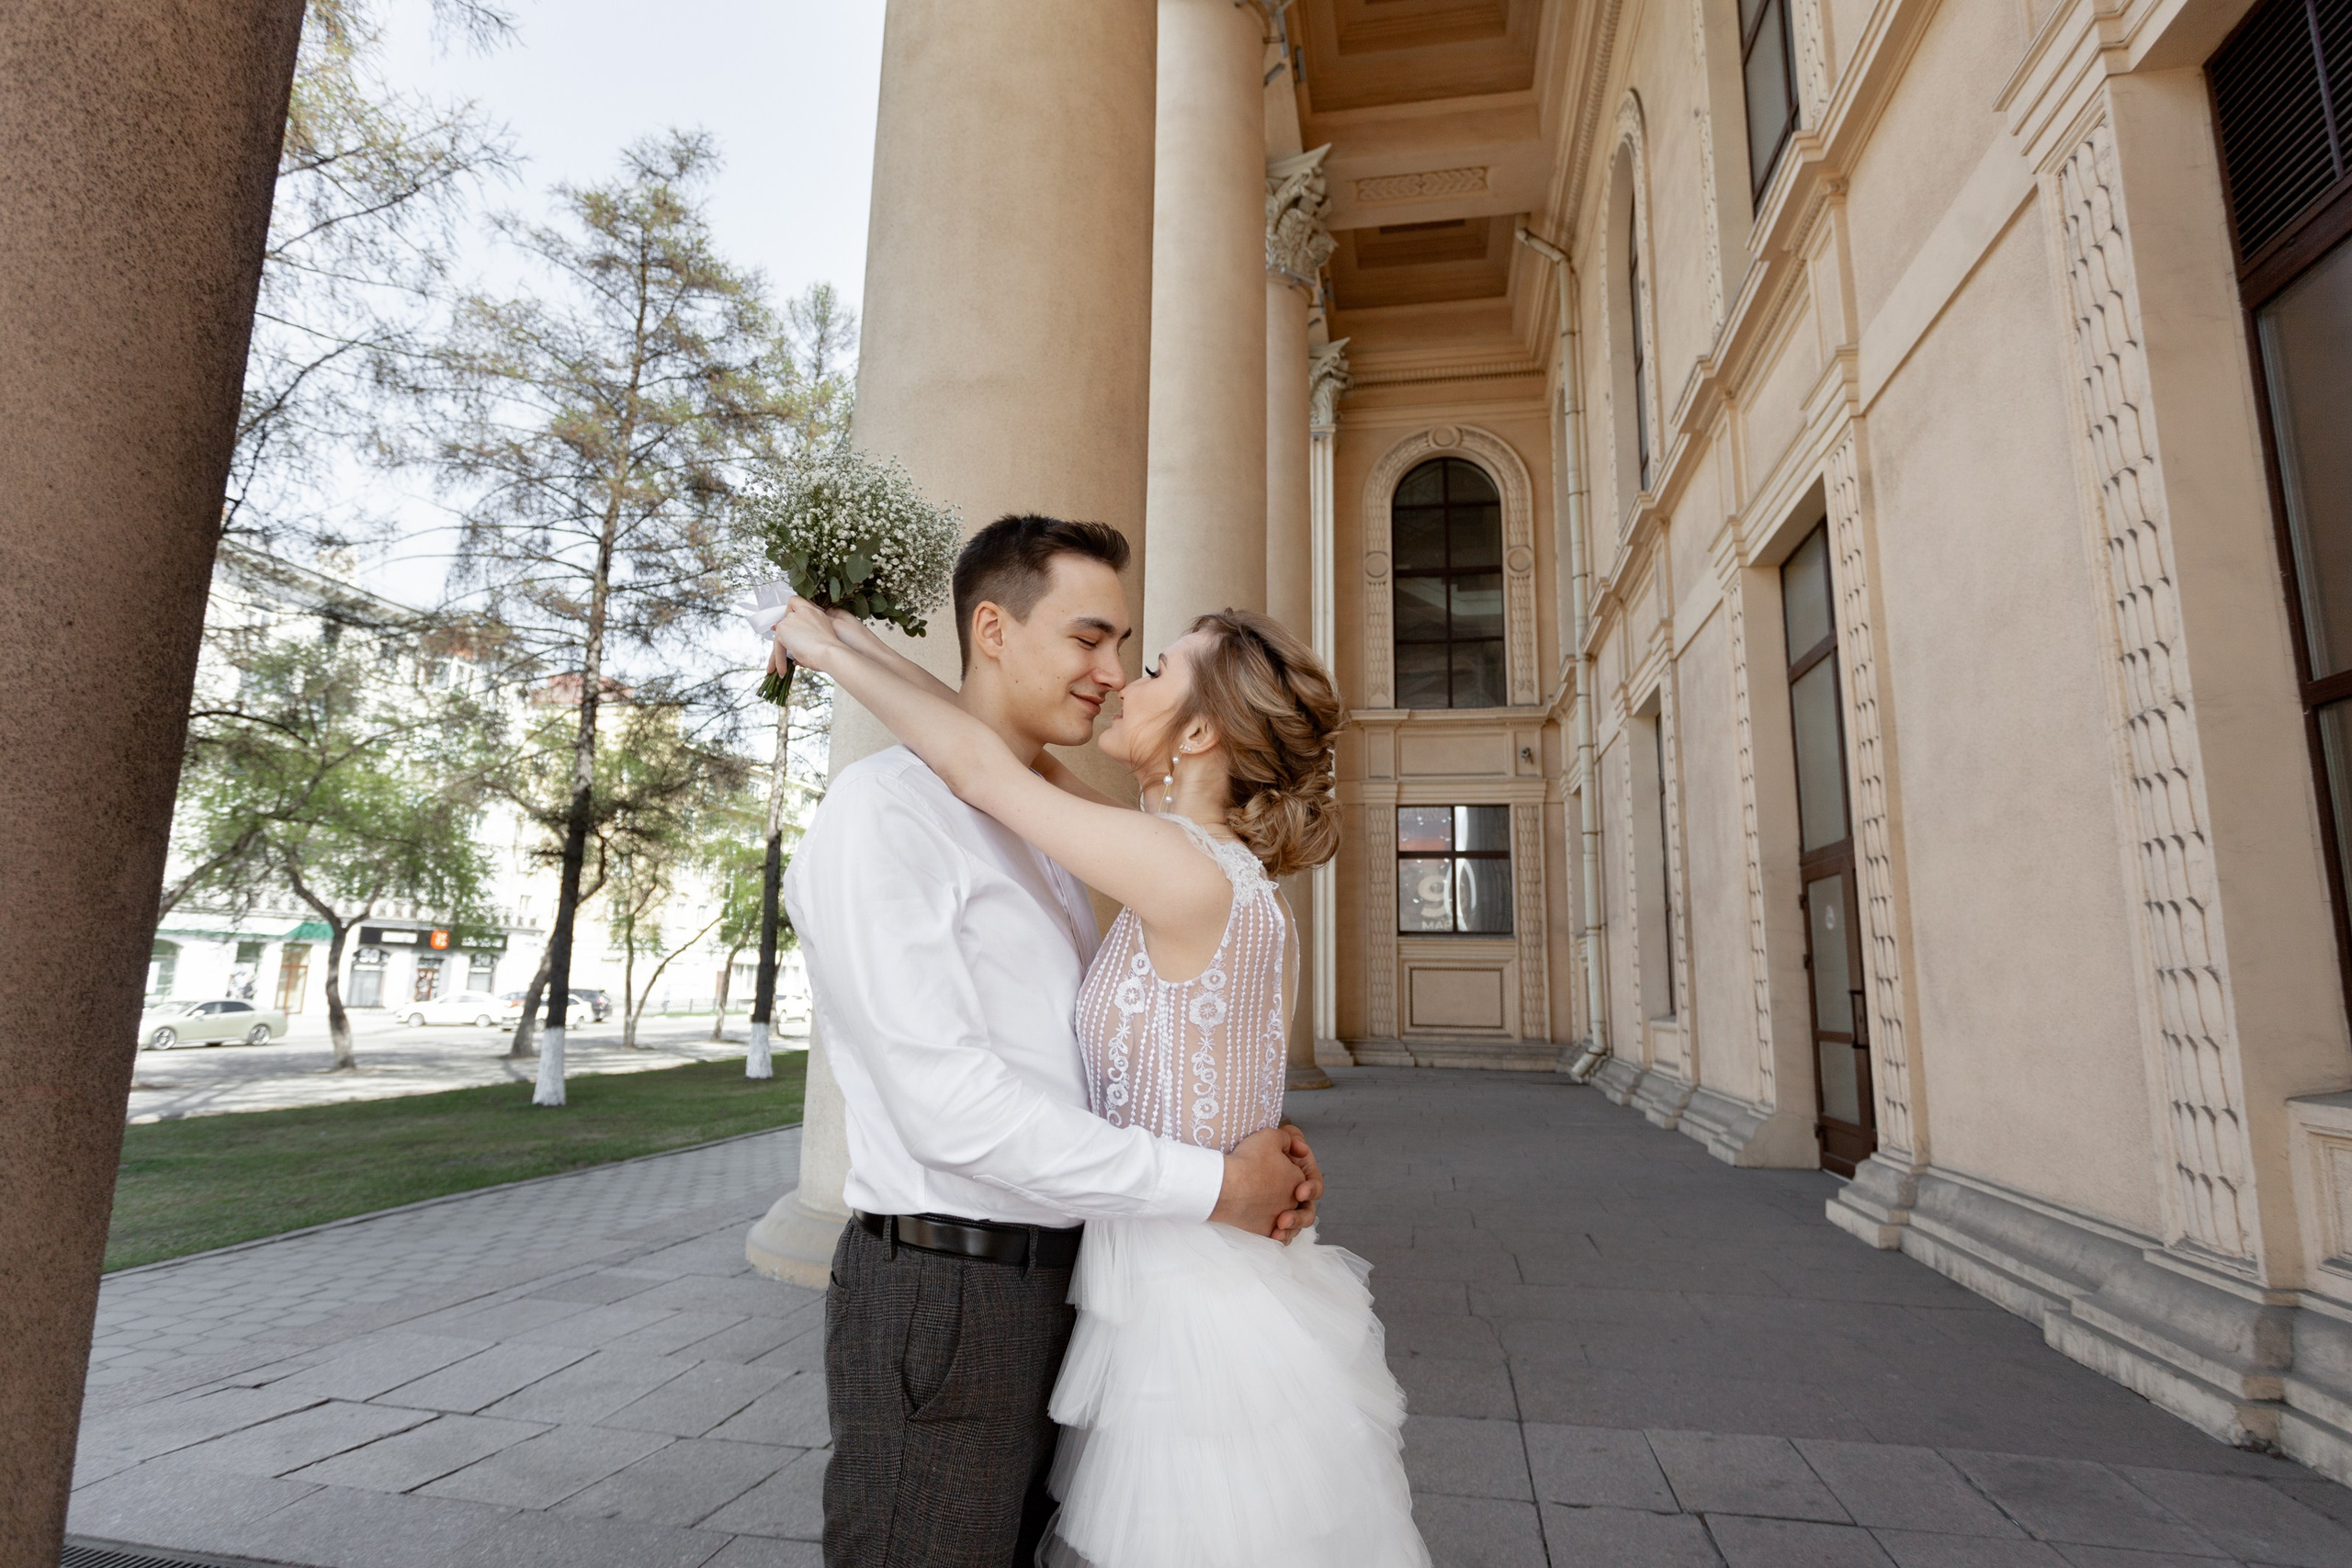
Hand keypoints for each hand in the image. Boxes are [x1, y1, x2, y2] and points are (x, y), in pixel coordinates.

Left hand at [772, 596, 844, 674]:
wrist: (832, 653)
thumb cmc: (832, 650)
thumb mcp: (822, 640)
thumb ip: (808, 640)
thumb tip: (794, 657)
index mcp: (814, 612)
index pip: (795, 602)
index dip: (789, 611)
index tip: (789, 625)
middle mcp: (802, 612)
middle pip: (785, 623)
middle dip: (782, 639)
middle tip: (781, 653)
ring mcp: (791, 620)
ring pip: (778, 637)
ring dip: (777, 654)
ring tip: (776, 668)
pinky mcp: (783, 630)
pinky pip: (777, 647)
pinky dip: (778, 660)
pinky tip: (782, 671)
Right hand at [1210, 1125, 1318, 1240]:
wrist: (1225, 1187)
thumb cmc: (1247, 1161)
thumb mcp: (1270, 1136)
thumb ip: (1287, 1138)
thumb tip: (1297, 1147)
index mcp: (1299, 1179)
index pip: (1301, 1176)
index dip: (1289, 1167)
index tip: (1274, 1162)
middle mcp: (1293, 1202)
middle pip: (1299, 1201)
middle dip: (1294, 1196)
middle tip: (1278, 1191)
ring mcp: (1279, 1219)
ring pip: (1292, 1223)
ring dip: (1289, 1219)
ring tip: (1279, 1215)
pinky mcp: (1265, 1232)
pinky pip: (1279, 1238)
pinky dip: (1279, 1235)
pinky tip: (1273, 1230)